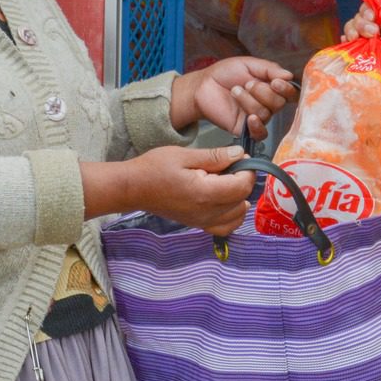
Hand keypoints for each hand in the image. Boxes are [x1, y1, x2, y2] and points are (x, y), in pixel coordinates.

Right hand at [126, 145, 252, 235]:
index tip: (239, 157)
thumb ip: (215, 157)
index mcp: (204, 193)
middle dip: (243, 182)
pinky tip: (225, 200)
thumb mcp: (185, 154)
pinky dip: (232, 215)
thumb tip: (240, 154)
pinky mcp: (198, 225)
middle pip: (242, 200)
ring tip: (225, 182)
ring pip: (238, 215)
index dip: (246, 170)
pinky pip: (226, 226)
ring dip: (239, 198)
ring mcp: (202, 222)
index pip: (242, 186)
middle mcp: (207, 213)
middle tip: (229, 166)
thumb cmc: (155, 167)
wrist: (133, 188)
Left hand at [173, 57, 298, 134]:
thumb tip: (289, 76)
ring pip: (266, 113)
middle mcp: (267, 103)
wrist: (203, 86)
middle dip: (263, 92)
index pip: (289, 92)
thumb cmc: (224, 73)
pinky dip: (257, 126)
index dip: (286, 89)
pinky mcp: (245, 128)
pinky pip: (260, 133)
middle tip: (248, 84)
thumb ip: (269, 69)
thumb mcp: (248, 64)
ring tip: (235, 91)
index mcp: (271, 87)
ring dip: (249, 100)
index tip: (275, 82)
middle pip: (279, 103)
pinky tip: (249, 118)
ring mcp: (257, 116)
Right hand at [342, 1, 380, 99]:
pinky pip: (356, 49)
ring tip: (358, 38)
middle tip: (371, 31)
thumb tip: (373, 15)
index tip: (371, 17)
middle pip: (362, 17)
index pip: (375, 5)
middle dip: (361, 21)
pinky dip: (348, 44)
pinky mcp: (374, 58)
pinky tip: (348, 44)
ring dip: (353, 30)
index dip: (368, 8)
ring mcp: (378, 43)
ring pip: (356, 31)